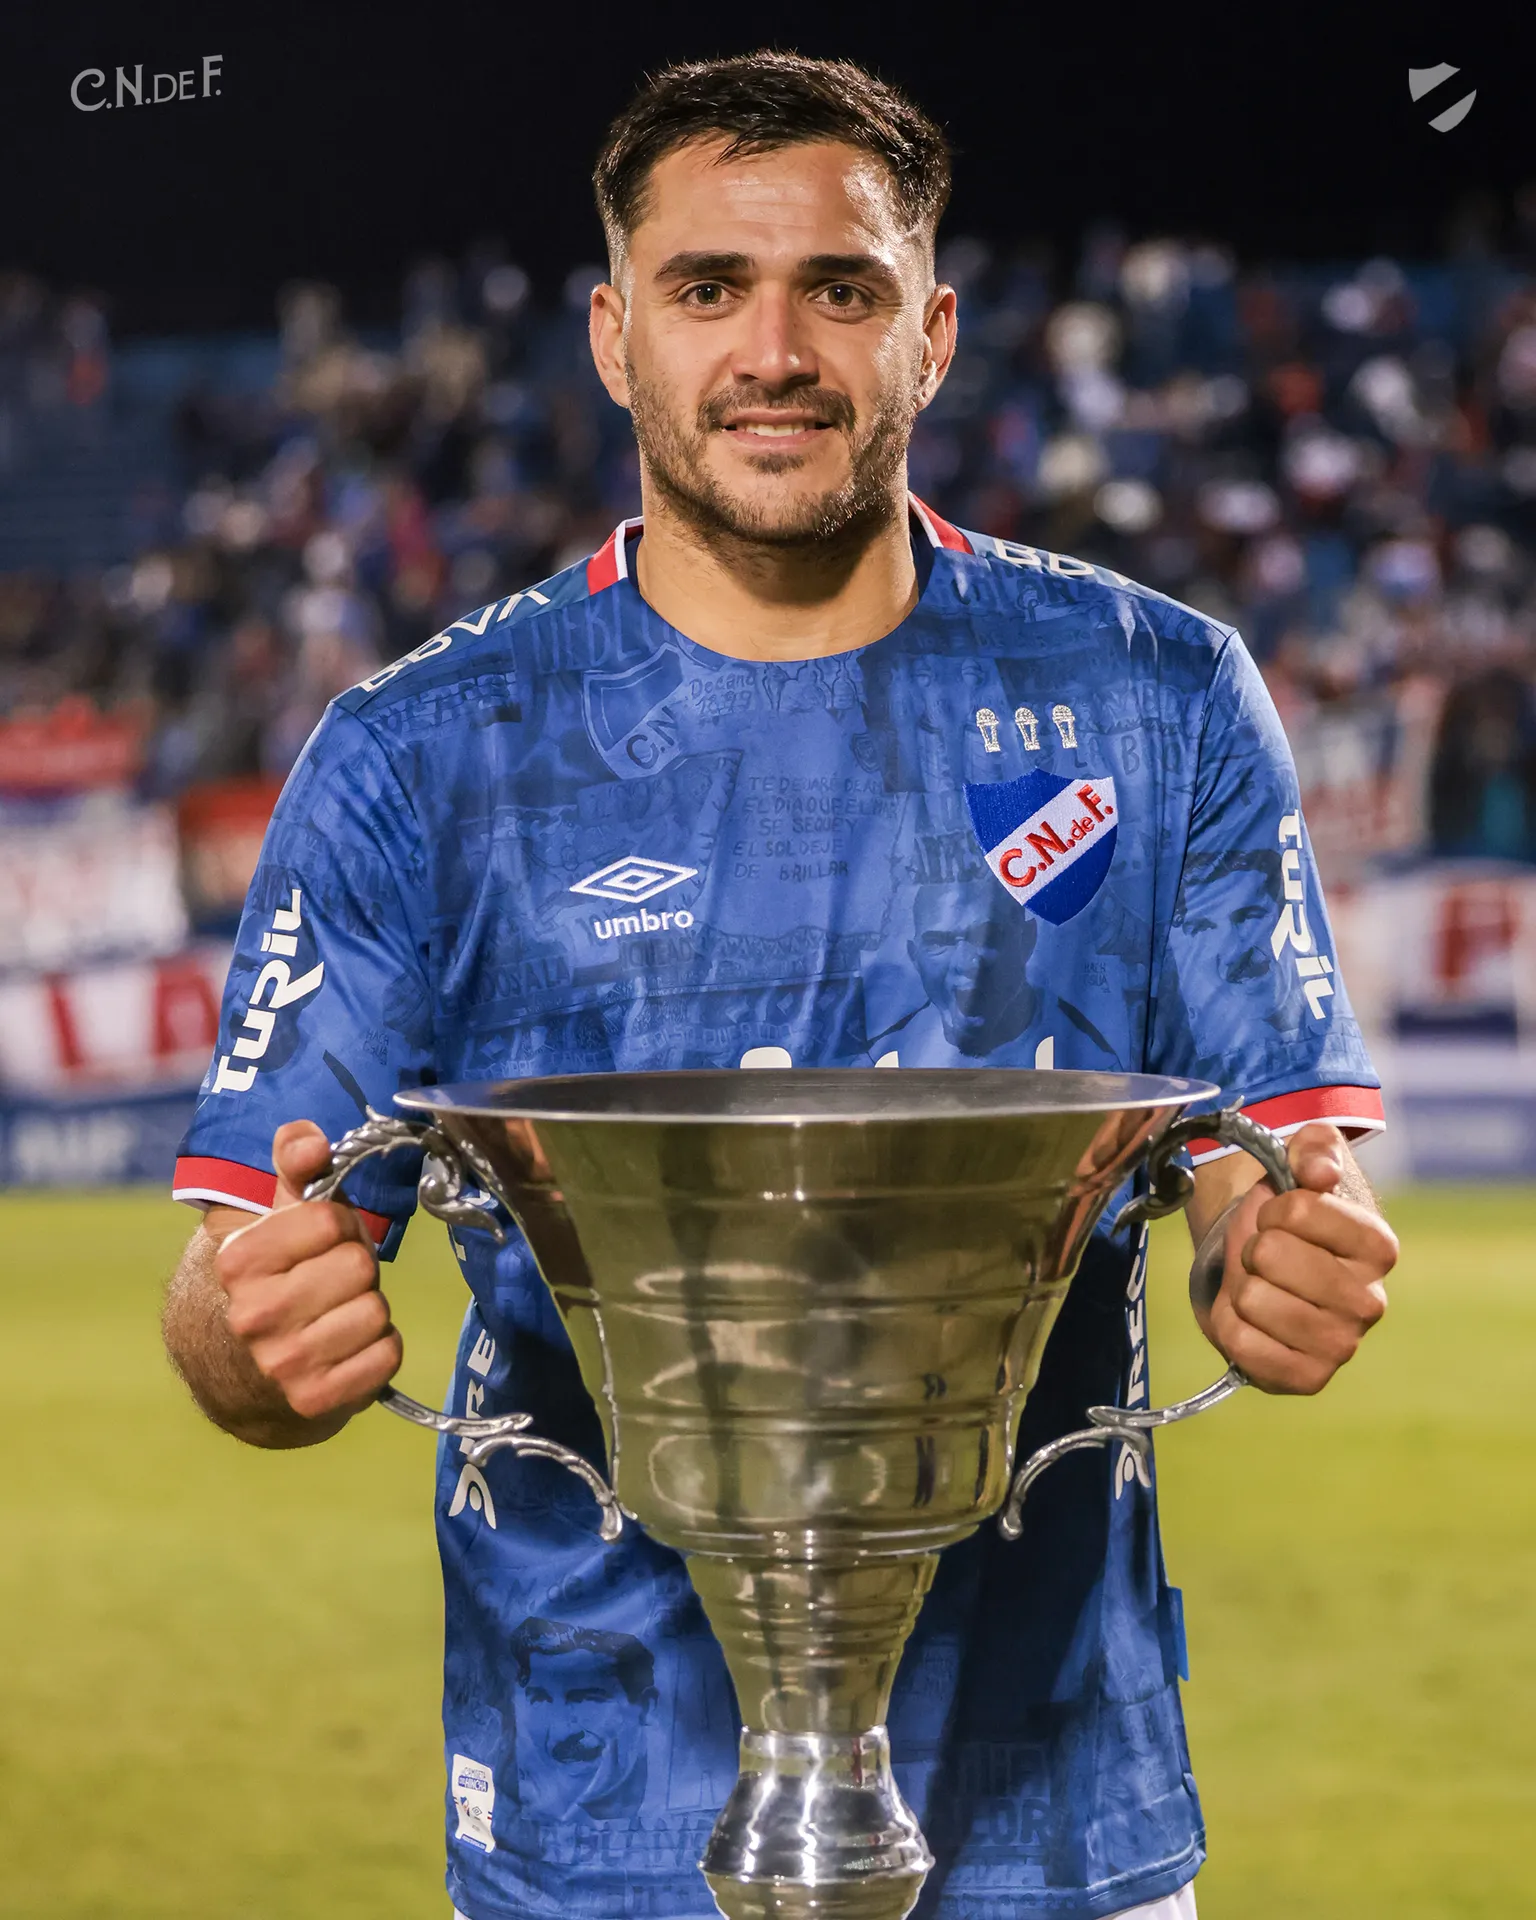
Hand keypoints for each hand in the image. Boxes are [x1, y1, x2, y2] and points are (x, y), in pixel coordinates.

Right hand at [214, 1120, 402, 1423]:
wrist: (244, 1371)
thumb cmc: (279, 1277)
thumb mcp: (279, 1214)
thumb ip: (296, 1164)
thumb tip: (309, 1140)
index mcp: (239, 1261)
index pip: (331, 1219)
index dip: (339, 1225)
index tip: (322, 1242)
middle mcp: (253, 1315)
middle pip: (359, 1266)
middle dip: (357, 1269)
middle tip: (334, 1282)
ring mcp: (282, 1363)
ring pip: (376, 1311)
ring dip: (369, 1310)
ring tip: (339, 1314)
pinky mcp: (314, 1400)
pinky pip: (386, 1355)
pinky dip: (379, 1349)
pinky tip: (348, 1348)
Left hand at [1201, 1123, 1395, 1394]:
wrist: (1263, 1262)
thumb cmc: (1288, 1212)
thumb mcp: (1302, 1158)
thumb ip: (1314, 1147)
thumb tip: (1319, 1173)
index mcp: (1378, 1246)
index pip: (1299, 1210)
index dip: (1274, 1206)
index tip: (1280, 1214)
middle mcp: (1370, 1302)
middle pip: (1270, 1255)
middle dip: (1254, 1246)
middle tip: (1266, 1253)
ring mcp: (1341, 1346)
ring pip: (1252, 1298)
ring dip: (1241, 1284)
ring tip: (1261, 1283)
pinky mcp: (1307, 1378)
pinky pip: (1242, 1346)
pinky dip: (1231, 1325)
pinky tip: (1251, 1319)